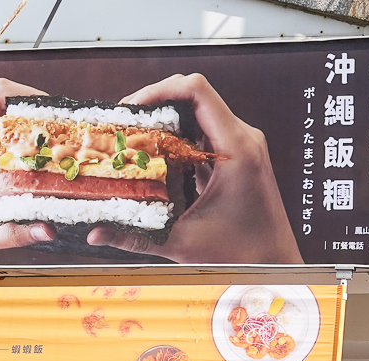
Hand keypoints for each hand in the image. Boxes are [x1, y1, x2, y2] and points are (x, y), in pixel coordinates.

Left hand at [0, 78, 55, 266]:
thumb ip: (16, 232)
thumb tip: (50, 229)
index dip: (28, 97)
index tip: (56, 113)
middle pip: (1, 106)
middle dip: (35, 117)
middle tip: (65, 134)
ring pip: (1, 124)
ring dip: (29, 133)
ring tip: (59, 147)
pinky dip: (20, 148)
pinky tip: (40, 163)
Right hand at [87, 73, 301, 264]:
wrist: (273, 263)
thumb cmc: (240, 255)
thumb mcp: (181, 244)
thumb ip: (135, 238)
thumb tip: (94, 234)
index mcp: (236, 148)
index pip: (197, 90)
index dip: (159, 89)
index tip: (132, 107)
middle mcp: (243, 138)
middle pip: (195, 96)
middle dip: (156, 104)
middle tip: (126, 124)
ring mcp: (244, 145)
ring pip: (200, 113)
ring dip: (168, 121)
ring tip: (137, 137)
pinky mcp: (240, 155)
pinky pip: (207, 132)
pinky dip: (181, 138)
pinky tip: (158, 155)